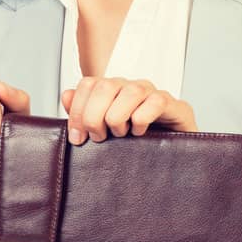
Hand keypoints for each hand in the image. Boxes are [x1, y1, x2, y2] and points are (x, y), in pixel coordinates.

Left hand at [60, 77, 196, 144]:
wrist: (172, 157)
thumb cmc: (134, 143)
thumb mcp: (104, 131)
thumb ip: (83, 113)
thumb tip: (66, 95)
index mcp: (112, 90)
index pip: (88, 84)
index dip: (77, 110)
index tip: (76, 137)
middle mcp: (131, 87)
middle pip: (104, 86)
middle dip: (94, 116)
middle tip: (98, 138)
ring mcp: (153, 94)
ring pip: (130, 91)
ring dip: (118, 117)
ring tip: (120, 134)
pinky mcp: (175, 106)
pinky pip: (156, 102)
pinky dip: (142, 119)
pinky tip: (140, 133)